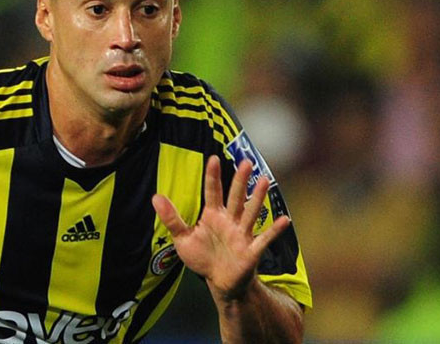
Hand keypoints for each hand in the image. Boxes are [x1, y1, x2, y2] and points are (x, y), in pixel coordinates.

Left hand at [152, 155, 289, 300]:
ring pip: (251, 213)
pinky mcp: (251, 251)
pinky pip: (264, 239)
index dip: (213, 176)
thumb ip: (171, 218)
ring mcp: (242, 234)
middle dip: (240, 180)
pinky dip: (274, 230)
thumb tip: (155, 197)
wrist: (219, 282)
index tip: (213, 158)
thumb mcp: (182, 239)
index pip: (213, 192)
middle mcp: (230, 221)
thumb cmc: (203, 257)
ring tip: (265, 180)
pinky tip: (284, 220)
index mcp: (213, 216)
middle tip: (246, 161)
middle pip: (236, 197)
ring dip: (258, 198)